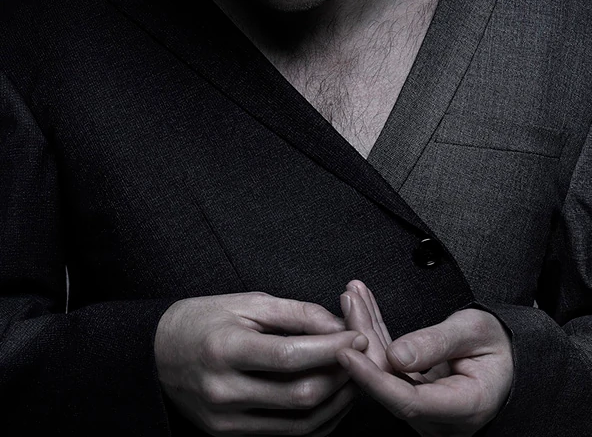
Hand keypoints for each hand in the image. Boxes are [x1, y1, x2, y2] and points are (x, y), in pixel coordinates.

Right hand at [154, 291, 368, 434]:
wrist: (156, 354)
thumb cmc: (203, 319)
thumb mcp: (246, 303)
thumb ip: (295, 313)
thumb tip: (339, 324)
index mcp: (225, 348)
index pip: (290, 355)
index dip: (331, 348)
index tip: (358, 335)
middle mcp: (224, 390)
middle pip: (299, 395)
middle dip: (341, 376)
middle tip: (362, 356)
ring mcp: (226, 419)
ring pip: (298, 423)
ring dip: (335, 402)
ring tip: (354, 378)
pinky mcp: (229, 435)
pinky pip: (285, 436)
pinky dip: (316, 421)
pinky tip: (331, 401)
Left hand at [335, 280, 513, 436]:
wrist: (506, 359)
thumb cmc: (496, 345)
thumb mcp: (474, 332)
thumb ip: (437, 343)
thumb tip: (396, 355)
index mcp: (464, 407)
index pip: (409, 401)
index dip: (373, 379)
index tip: (347, 352)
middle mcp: (439, 418)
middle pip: (389, 382)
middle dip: (363, 339)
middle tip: (349, 300)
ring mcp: (424, 410)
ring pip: (384, 371)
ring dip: (365, 330)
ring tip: (352, 295)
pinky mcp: (413, 395)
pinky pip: (388, 365)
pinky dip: (375, 334)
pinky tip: (363, 306)